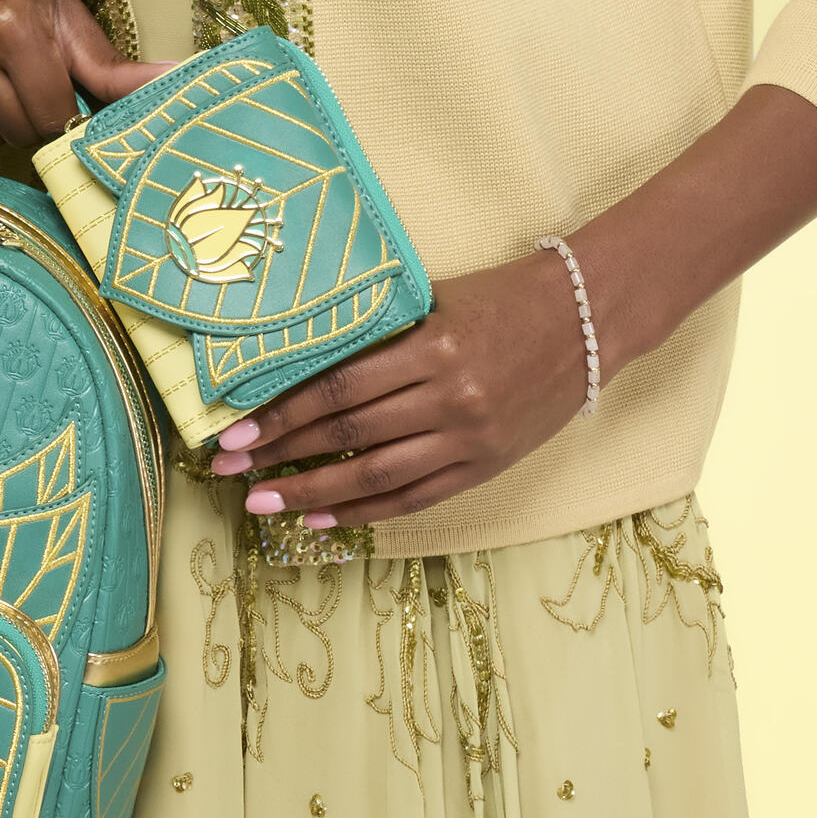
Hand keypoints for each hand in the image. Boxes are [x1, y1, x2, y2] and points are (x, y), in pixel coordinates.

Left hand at [206, 248, 590, 528]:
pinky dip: (364, 511)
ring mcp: (469, 436)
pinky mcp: (486, 465)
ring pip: (375, 474)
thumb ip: (380, 331)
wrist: (586, 320)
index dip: (283, 410)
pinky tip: (321, 518)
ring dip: (312, 491)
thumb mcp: (436, 302)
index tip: (236, 427)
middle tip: (230, 466)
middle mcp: (449, 396)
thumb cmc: (502, 299)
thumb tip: (301, 360)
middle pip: (348, 432)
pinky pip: (414, 496)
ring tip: (263, 501)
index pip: (340, 386)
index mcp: (432, 346)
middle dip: (282, 452)